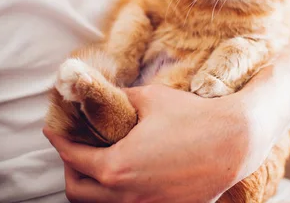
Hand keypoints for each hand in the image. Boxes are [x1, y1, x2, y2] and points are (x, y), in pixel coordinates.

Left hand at [44, 84, 250, 202]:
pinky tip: (130, 173)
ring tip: (100, 163)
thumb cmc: (194, 116)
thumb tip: (101, 96)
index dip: (59, 141)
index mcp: (117, 167)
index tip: (53, 130)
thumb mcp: (150, 98)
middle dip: (69, 169)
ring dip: (93, 185)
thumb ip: (118, 99)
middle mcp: (126, 194)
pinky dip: (119, 193)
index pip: (72, 157)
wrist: (235, 140)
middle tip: (74, 149)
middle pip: (77, 192)